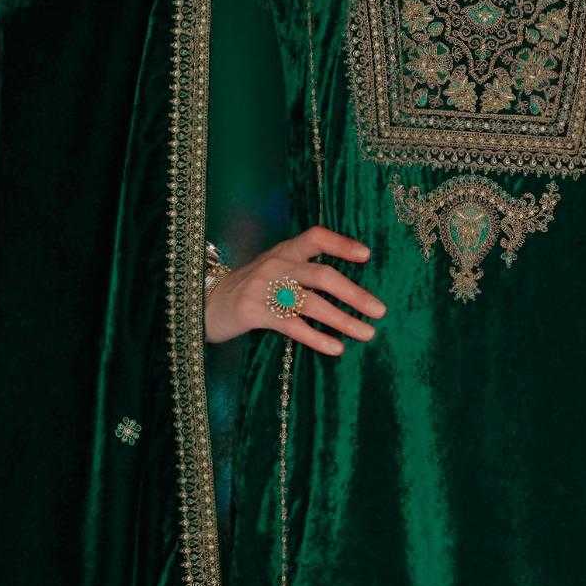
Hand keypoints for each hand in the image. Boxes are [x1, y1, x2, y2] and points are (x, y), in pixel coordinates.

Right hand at [204, 224, 385, 351]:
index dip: (341, 244)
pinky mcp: (254, 312)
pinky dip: (316, 337)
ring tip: (366, 333)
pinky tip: (336, 348)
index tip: (366, 255)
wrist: (206, 302)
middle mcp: (276, 265)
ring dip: (342, 319)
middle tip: (380, 310)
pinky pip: (292, 325)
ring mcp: (264, 288)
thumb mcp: (275, 269)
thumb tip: (348, 288)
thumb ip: (302, 270)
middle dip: (354, 294)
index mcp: (284, 250)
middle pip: (322, 275)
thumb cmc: (250, 288)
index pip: (315, 237)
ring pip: (311, 303)